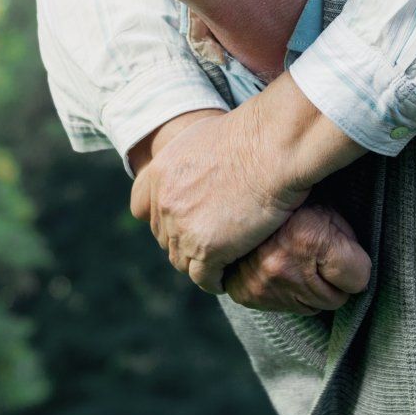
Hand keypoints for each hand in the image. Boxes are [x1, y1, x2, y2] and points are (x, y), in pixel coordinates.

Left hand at [129, 73, 364, 292]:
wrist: (273, 146)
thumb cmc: (252, 135)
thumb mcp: (204, 134)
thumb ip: (190, 160)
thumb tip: (199, 172)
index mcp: (160, 173)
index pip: (142, 208)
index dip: (164, 217)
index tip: (184, 220)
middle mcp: (164, 202)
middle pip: (165, 237)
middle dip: (184, 241)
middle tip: (209, 243)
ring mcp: (183, 227)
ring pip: (182, 261)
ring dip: (199, 263)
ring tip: (219, 264)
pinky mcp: (206, 249)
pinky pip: (204, 277)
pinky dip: (215, 280)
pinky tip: (228, 276)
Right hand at [223, 204, 371, 313]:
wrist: (243, 202)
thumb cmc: (297, 206)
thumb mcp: (329, 211)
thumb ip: (348, 243)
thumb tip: (361, 279)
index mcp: (307, 237)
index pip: (358, 280)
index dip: (356, 265)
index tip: (346, 253)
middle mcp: (282, 266)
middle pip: (336, 299)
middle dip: (334, 281)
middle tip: (320, 256)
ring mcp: (262, 285)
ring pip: (314, 307)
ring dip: (313, 289)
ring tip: (300, 261)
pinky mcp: (248, 296)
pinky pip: (290, 309)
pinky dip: (292, 293)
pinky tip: (284, 270)